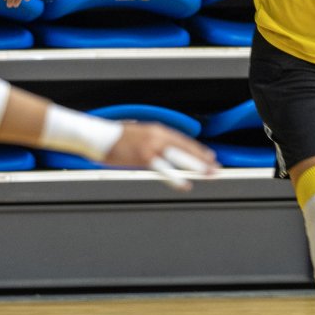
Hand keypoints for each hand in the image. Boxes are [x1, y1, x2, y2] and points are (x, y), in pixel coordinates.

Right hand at [103, 121, 218, 190]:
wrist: (98, 135)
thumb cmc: (114, 137)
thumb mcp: (138, 133)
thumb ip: (151, 140)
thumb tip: (159, 148)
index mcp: (157, 130)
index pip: (183, 140)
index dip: (197, 150)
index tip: (209, 157)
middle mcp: (157, 136)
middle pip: (186, 148)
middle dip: (203, 159)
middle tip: (216, 168)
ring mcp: (151, 146)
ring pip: (180, 158)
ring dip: (196, 167)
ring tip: (210, 175)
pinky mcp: (143, 158)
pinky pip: (164, 170)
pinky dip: (176, 178)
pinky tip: (186, 185)